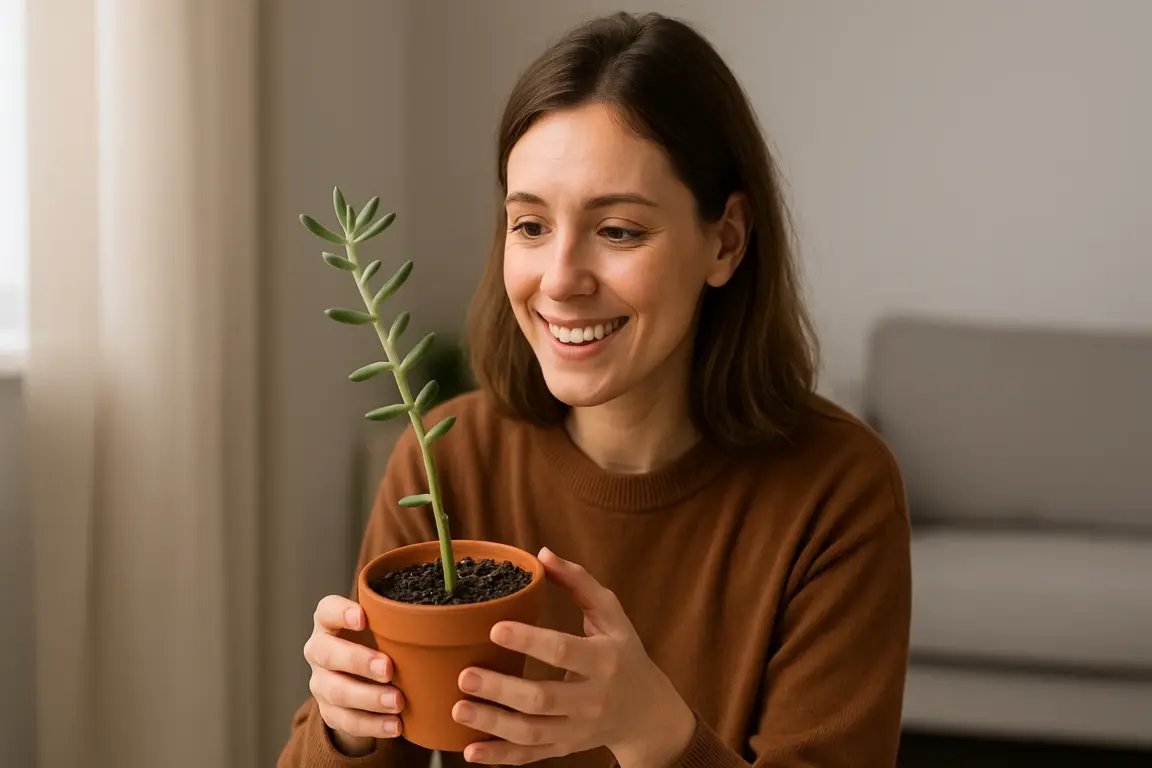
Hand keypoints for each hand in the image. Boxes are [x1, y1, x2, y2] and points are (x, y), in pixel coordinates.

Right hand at [304, 595, 404, 755]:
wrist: (361, 677)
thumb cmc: (378, 641)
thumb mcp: (384, 626)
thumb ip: (399, 618)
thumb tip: (442, 613)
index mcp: (329, 623)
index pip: (326, 611)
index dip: (341, 613)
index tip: (363, 618)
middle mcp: (320, 651)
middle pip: (328, 653)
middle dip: (358, 661)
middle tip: (388, 668)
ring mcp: (321, 683)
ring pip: (337, 692)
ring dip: (369, 698)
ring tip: (398, 701)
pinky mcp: (329, 711)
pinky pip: (347, 721)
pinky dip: (373, 725)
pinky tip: (395, 725)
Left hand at [452, 548, 696, 765]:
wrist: (648, 713)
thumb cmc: (624, 654)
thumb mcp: (612, 615)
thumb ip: (580, 583)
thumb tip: (544, 554)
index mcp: (604, 660)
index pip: (564, 651)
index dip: (529, 640)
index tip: (496, 628)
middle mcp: (592, 699)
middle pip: (543, 699)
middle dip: (502, 689)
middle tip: (465, 674)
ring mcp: (578, 729)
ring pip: (532, 733)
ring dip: (493, 724)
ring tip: (459, 707)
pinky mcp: (565, 748)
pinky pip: (530, 756)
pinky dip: (500, 758)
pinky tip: (471, 751)